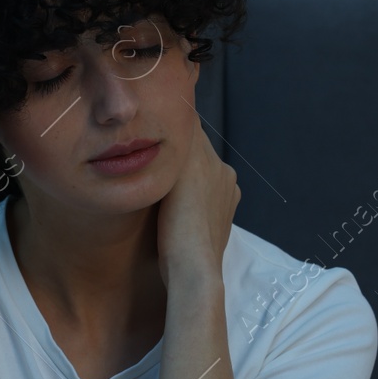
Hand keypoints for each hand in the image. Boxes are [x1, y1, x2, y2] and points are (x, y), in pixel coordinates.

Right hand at [155, 114, 239, 289]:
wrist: (192, 269)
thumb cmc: (181, 220)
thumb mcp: (179, 171)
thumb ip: (185, 139)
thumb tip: (186, 109)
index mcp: (219, 167)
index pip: (194, 137)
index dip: (174, 133)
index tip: (153, 130)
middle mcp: (227, 183)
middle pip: (197, 160)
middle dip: (178, 158)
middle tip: (150, 159)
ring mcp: (225, 208)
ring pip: (198, 183)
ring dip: (182, 182)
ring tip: (159, 188)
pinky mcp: (218, 230)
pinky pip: (200, 206)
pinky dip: (188, 204)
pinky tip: (173, 213)